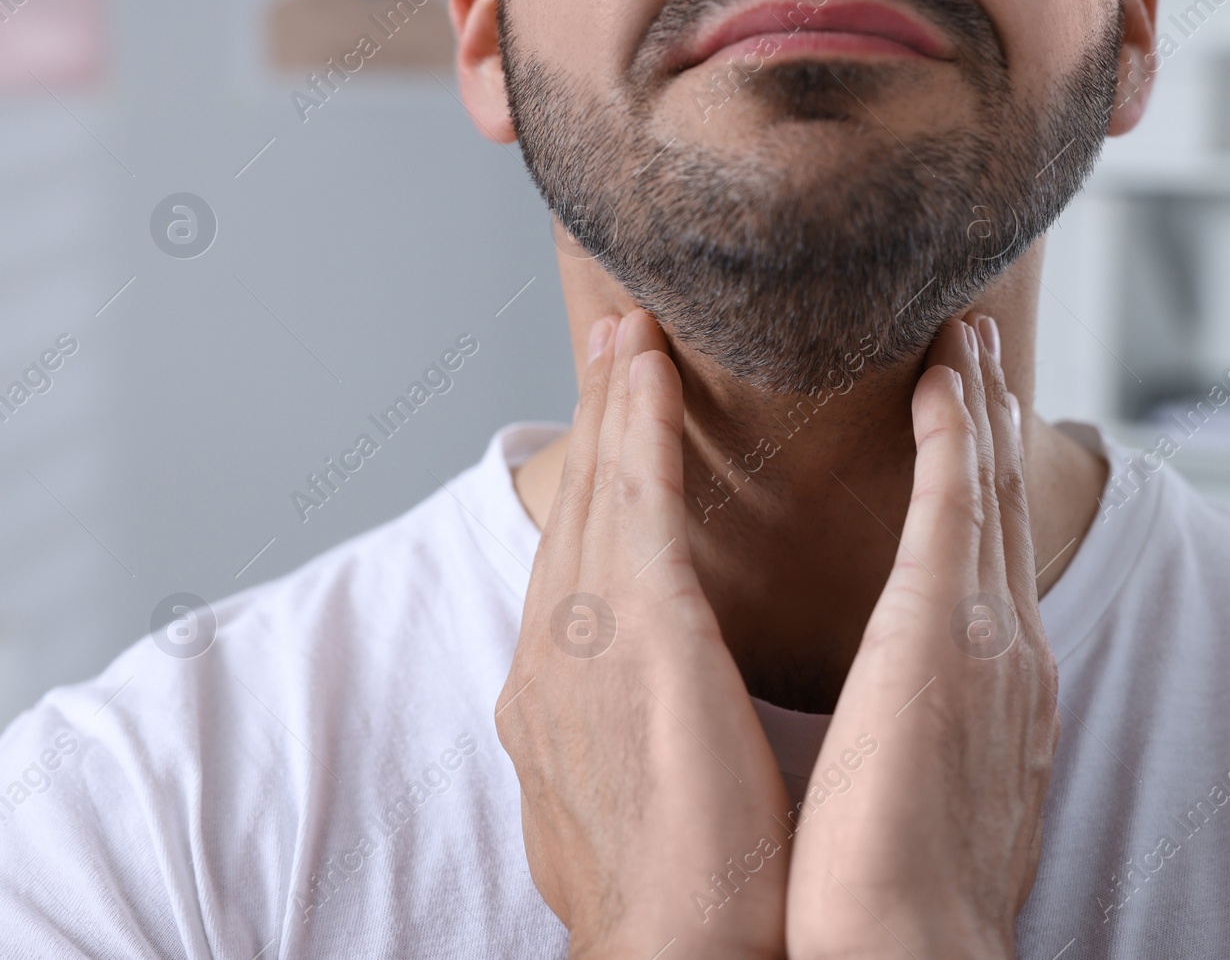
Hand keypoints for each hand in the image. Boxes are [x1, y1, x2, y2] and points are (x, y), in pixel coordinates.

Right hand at [495, 310, 792, 959]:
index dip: (595, 485)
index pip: (577, 565)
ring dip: (614, 403)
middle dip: (595, 423)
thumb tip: (645, 711)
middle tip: (614, 341)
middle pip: (576, 513)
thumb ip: (627, 733)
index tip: (615, 425)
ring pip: (600, 492)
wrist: (674, 952)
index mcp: (554, 697)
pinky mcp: (632, 632)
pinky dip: (637, 427)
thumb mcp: (632, 797)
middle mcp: (548, 655)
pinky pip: (636, 501)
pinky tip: (646, 369)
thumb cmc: (681, 895)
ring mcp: (579, 638)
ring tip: (630, 332)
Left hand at [786, 316, 1058, 959]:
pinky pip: (958, 499)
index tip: (965, 428)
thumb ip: (916, 734)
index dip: (982, 487)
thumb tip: (894, 720)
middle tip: (978, 350)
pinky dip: (957, 430)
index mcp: (993, 692)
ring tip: (966, 337)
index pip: (986, 562)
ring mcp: (988, 631)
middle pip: (1002, 508)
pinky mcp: (948, 626)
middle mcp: (1007, 649)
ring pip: (988, 486)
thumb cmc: (886, 894)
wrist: (901, 950)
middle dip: (991, 424)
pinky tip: (945, 375)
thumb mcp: (914, 790)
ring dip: (978, 405)